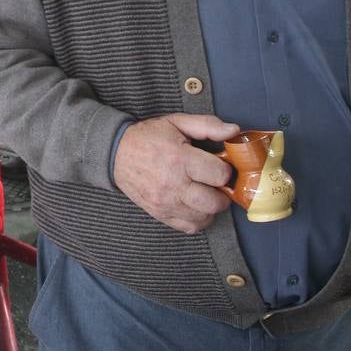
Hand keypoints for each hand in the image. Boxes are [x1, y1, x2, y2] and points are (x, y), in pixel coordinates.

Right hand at [114, 113, 239, 233]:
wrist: (115, 153)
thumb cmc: (148, 137)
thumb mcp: (176, 122)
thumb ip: (207, 125)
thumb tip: (234, 131)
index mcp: (179, 158)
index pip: (220, 175)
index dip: (226, 170)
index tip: (219, 165)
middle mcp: (173, 184)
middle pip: (215, 202)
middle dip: (222, 192)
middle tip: (216, 182)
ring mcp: (166, 202)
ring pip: (204, 217)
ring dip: (211, 207)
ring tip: (205, 192)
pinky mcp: (160, 214)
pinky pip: (190, 227)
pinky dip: (198, 219)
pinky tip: (194, 204)